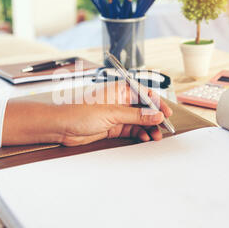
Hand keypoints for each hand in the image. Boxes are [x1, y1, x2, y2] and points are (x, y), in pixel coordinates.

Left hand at [2, 82, 172, 146]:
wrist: (60, 126)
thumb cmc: (79, 112)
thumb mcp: (112, 113)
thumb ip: (136, 116)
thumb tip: (156, 115)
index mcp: (119, 89)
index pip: (144, 94)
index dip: (157, 103)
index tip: (167, 113)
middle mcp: (118, 100)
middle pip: (143, 108)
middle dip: (154, 118)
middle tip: (164, 128)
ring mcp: (115, 114)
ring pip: (138, 121)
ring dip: (148, 128)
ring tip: (155, 137)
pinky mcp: (111, 126)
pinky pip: (130, 129)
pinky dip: (138, 133)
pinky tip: (144, 138)